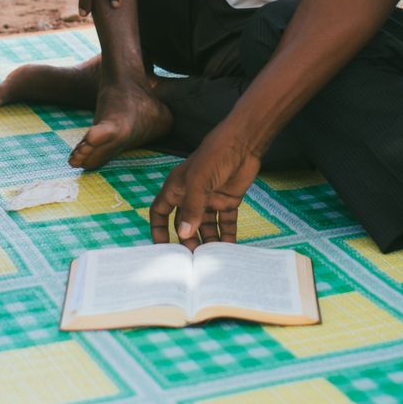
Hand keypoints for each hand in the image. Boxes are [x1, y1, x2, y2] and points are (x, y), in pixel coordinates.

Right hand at [148, 131, 260, 248]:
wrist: (243, 143)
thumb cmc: (214, 155)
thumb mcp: (199, 182)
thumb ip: (192, 208)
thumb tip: (183, 234)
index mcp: (176, 188)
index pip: (160, 212)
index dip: (158, 230)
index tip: (162, 249)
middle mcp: (191, 196)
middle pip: (184, 224)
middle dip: (187, 241)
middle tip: (193, 260)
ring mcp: (210, 199)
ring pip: (205, 227)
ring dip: (208, 241)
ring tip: (211, 258)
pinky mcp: (228, 201)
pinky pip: (225, 223)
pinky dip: (227, 235)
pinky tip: (230, 249)